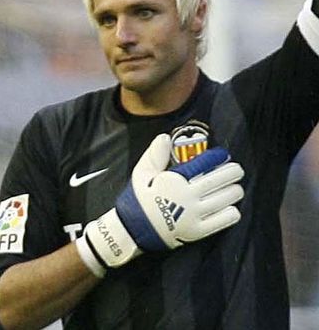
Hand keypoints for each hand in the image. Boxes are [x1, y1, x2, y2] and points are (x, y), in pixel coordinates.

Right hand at [76, 134, 243, 276]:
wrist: (131, 231)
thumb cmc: (137, 200)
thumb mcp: (141, 174)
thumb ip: (155, 155)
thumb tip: (165, 137)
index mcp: (175, 180)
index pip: (204, 163)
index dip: (218, 157)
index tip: (223, 155)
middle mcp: (187, 197)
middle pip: (222, 179)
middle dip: (234, 171)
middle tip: (236, 170)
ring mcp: (194, 215)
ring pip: (227, 198)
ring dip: (235, 190)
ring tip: (234, 187)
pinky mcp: (198, 231)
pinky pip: (225, 219)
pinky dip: (232, 211)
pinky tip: (229, 207)